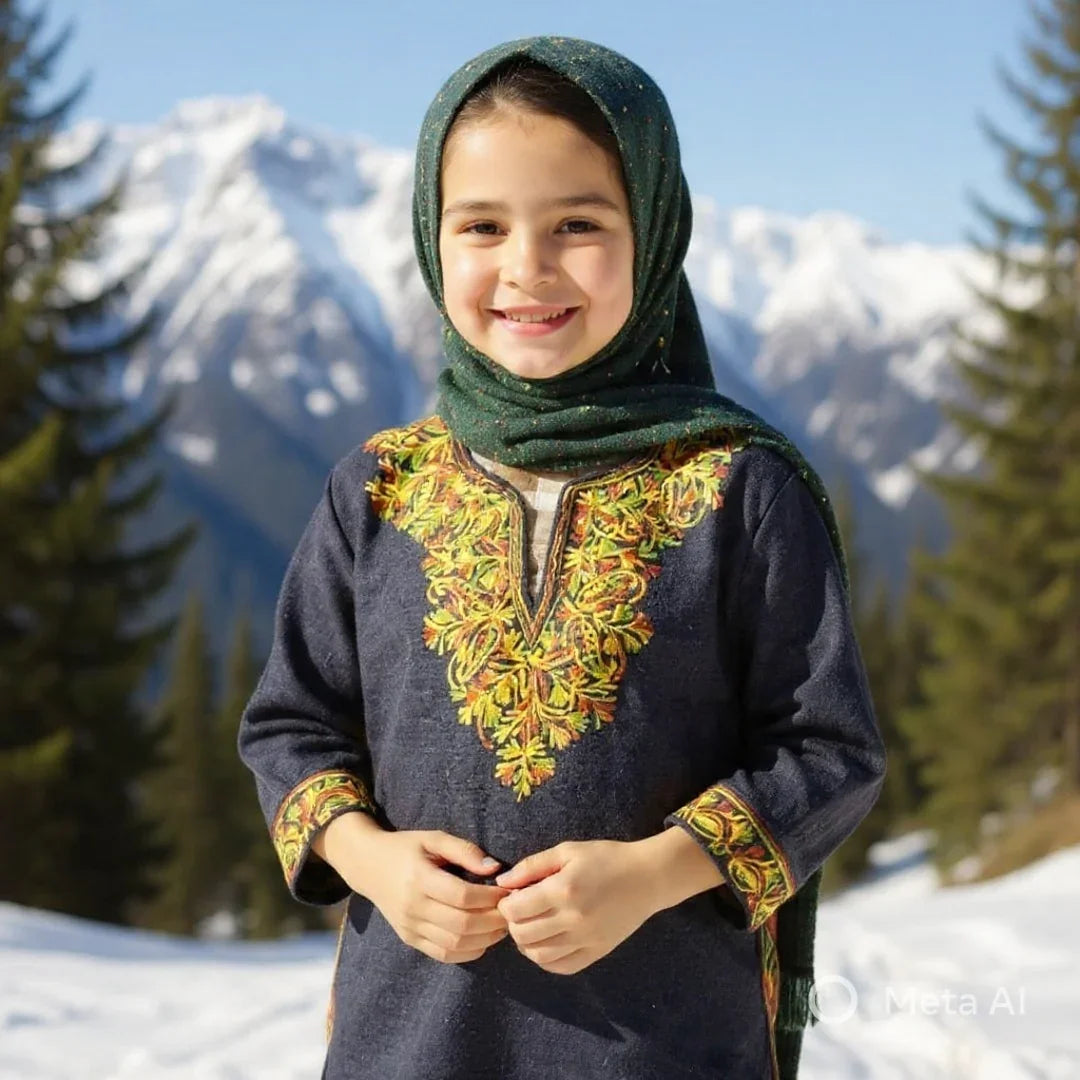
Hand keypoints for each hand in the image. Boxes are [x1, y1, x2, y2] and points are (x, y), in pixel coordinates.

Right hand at [337, 824, 512, 964]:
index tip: (508, 891)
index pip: (462, 896)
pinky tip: (484, 939)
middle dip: (493, 921)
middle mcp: (413, 907)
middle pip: (462, 924)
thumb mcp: (433, 838)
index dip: (490, 897)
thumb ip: (464, 850)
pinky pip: (444, 954)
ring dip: (485, 939)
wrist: (368, 866)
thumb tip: (495, 868)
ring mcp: (410, 927)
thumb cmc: (406, 848)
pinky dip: (469, 952)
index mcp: (419, 879)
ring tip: (502, 926)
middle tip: (512, 912)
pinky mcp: (410, 939)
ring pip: (455, 944)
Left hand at [493, 839, 657, 974]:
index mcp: (563, 890)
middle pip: (522, 936)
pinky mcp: (597, 953)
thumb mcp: (568, 851)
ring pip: (538, 956)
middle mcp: (573, 919)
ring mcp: (586, 940)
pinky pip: (561, 967)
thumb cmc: (606, 858)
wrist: (648, 877)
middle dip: (513, 924)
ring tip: (532, 926)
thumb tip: (502, 882)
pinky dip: (546, 960)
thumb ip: (532, 866)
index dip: (505, 904)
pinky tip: (547, 942)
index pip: (515, 910)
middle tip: (520, 911)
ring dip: (526, 943)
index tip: (512, 895)